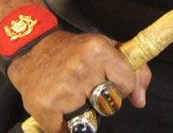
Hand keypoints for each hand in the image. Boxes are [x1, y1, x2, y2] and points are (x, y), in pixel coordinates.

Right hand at [8, 31, 150, 132]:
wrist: (32, 49)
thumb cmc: (73, 50)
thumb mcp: (105, 48)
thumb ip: (132, 69)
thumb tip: (140, 100)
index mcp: (98, 50)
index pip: (127, 82)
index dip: (121, 85)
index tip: (110, 80)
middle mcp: (82, 68)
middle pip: (110, 104)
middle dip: (102, 100)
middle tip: (87, 87)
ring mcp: (63, 89)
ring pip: (89, 119)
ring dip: (82, 112)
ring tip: (72, 95)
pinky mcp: (46, 106)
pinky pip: (66, 131)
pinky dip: (64, 125)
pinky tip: (59, 107)